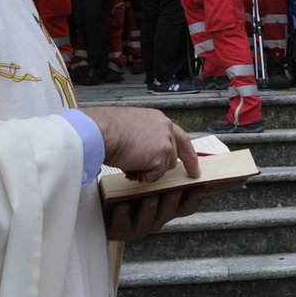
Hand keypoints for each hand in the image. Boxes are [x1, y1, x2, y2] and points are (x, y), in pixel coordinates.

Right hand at [81, 105, 199, 182]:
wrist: (100, 130)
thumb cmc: (106, 128)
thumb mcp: (131, 128)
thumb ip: (144, 140)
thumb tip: (143, 156)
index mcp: (158, 120)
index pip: (181, 138)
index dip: (189, 155)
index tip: (195, 168)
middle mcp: (166, 129)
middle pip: (172, 157)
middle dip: (158, 167)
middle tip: (140, 171)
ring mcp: (165, 142)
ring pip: (164, 167)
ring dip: (147, 170)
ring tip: (128, 164)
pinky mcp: (161, 155)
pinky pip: (154, 175)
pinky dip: (142, 176)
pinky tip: (130, 168)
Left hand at [103, 183, 206, 240]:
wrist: (102, 210)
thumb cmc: (127, 195)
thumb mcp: (150, 186)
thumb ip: (163, 175)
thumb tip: (175, 158)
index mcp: (165, 209)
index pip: (186, 207)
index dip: (195, 198)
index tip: (200, 187)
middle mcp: (156, 219)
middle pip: (170, 212)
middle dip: (173, 201)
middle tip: (175, 190)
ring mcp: (139, 226)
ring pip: (149, 219)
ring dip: (151, 207)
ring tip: (150, 196)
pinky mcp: (121, 230)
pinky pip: (123, 223)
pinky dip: (124, 213)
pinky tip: (122, 204)